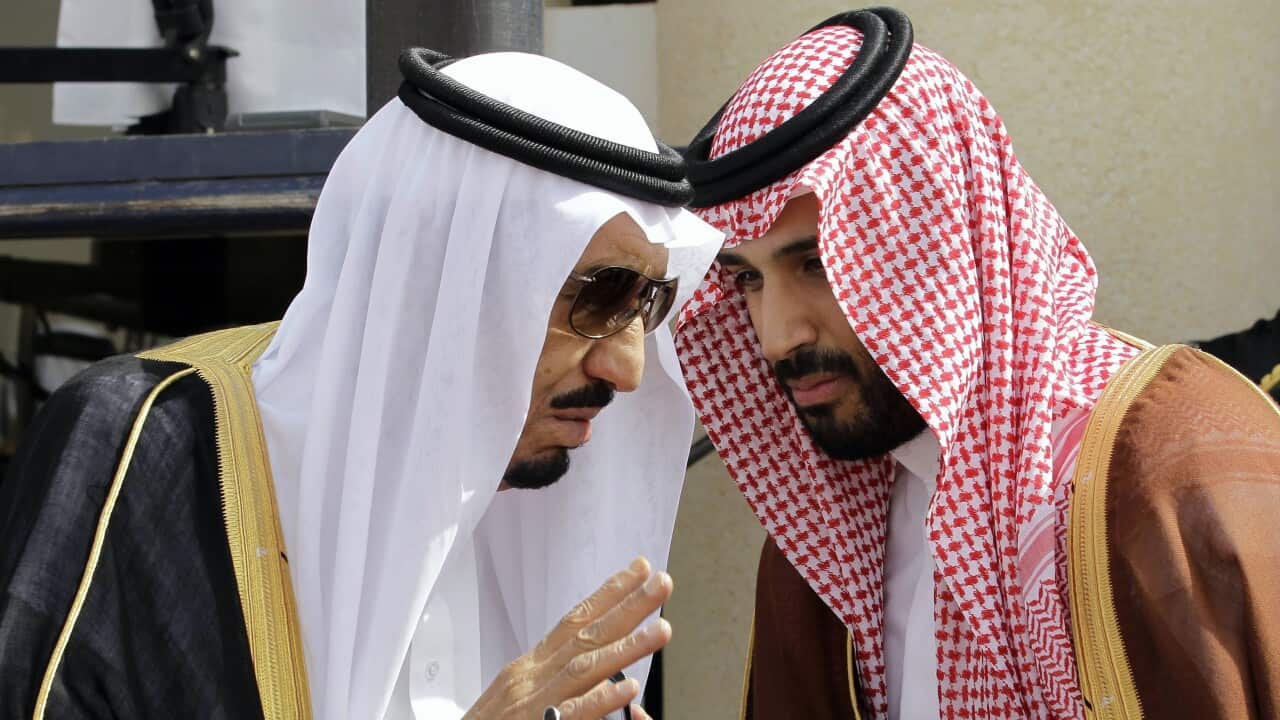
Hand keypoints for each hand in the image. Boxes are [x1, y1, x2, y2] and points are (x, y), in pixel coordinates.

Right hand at [463, 557, 671, 719]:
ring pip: (585, 669)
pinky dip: (600, 701)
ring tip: (662, 630)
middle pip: (586, 633)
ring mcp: (531, 704)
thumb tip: (626, 692)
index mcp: (531, 667)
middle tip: (661, 582)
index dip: (609, 593)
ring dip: (626, 648)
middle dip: (628, 606)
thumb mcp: (529, 705)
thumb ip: (575, 696)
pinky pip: (570, 715)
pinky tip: (629, 688)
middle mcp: (531, 677)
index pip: (575, 620)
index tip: (641, 569)